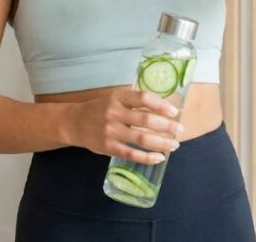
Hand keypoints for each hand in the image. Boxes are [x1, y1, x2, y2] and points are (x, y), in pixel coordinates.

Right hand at [68, 88, 184, 164]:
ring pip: (141, 139)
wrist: (75, 123)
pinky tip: (159, 158)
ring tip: (174, 145)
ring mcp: (110, 131)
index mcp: (118, 98)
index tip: (174, 112)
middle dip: (167, 126)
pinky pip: (131, 154)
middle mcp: (114, 113)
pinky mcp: (108, 147)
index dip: (161, 104)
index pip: (143, 98)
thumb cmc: (100, 109)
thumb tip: (164, 111)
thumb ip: (134, 103)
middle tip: (180, 130)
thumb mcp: (115, 99)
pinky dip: (147, 157)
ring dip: (161, 143)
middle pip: (145, 120)